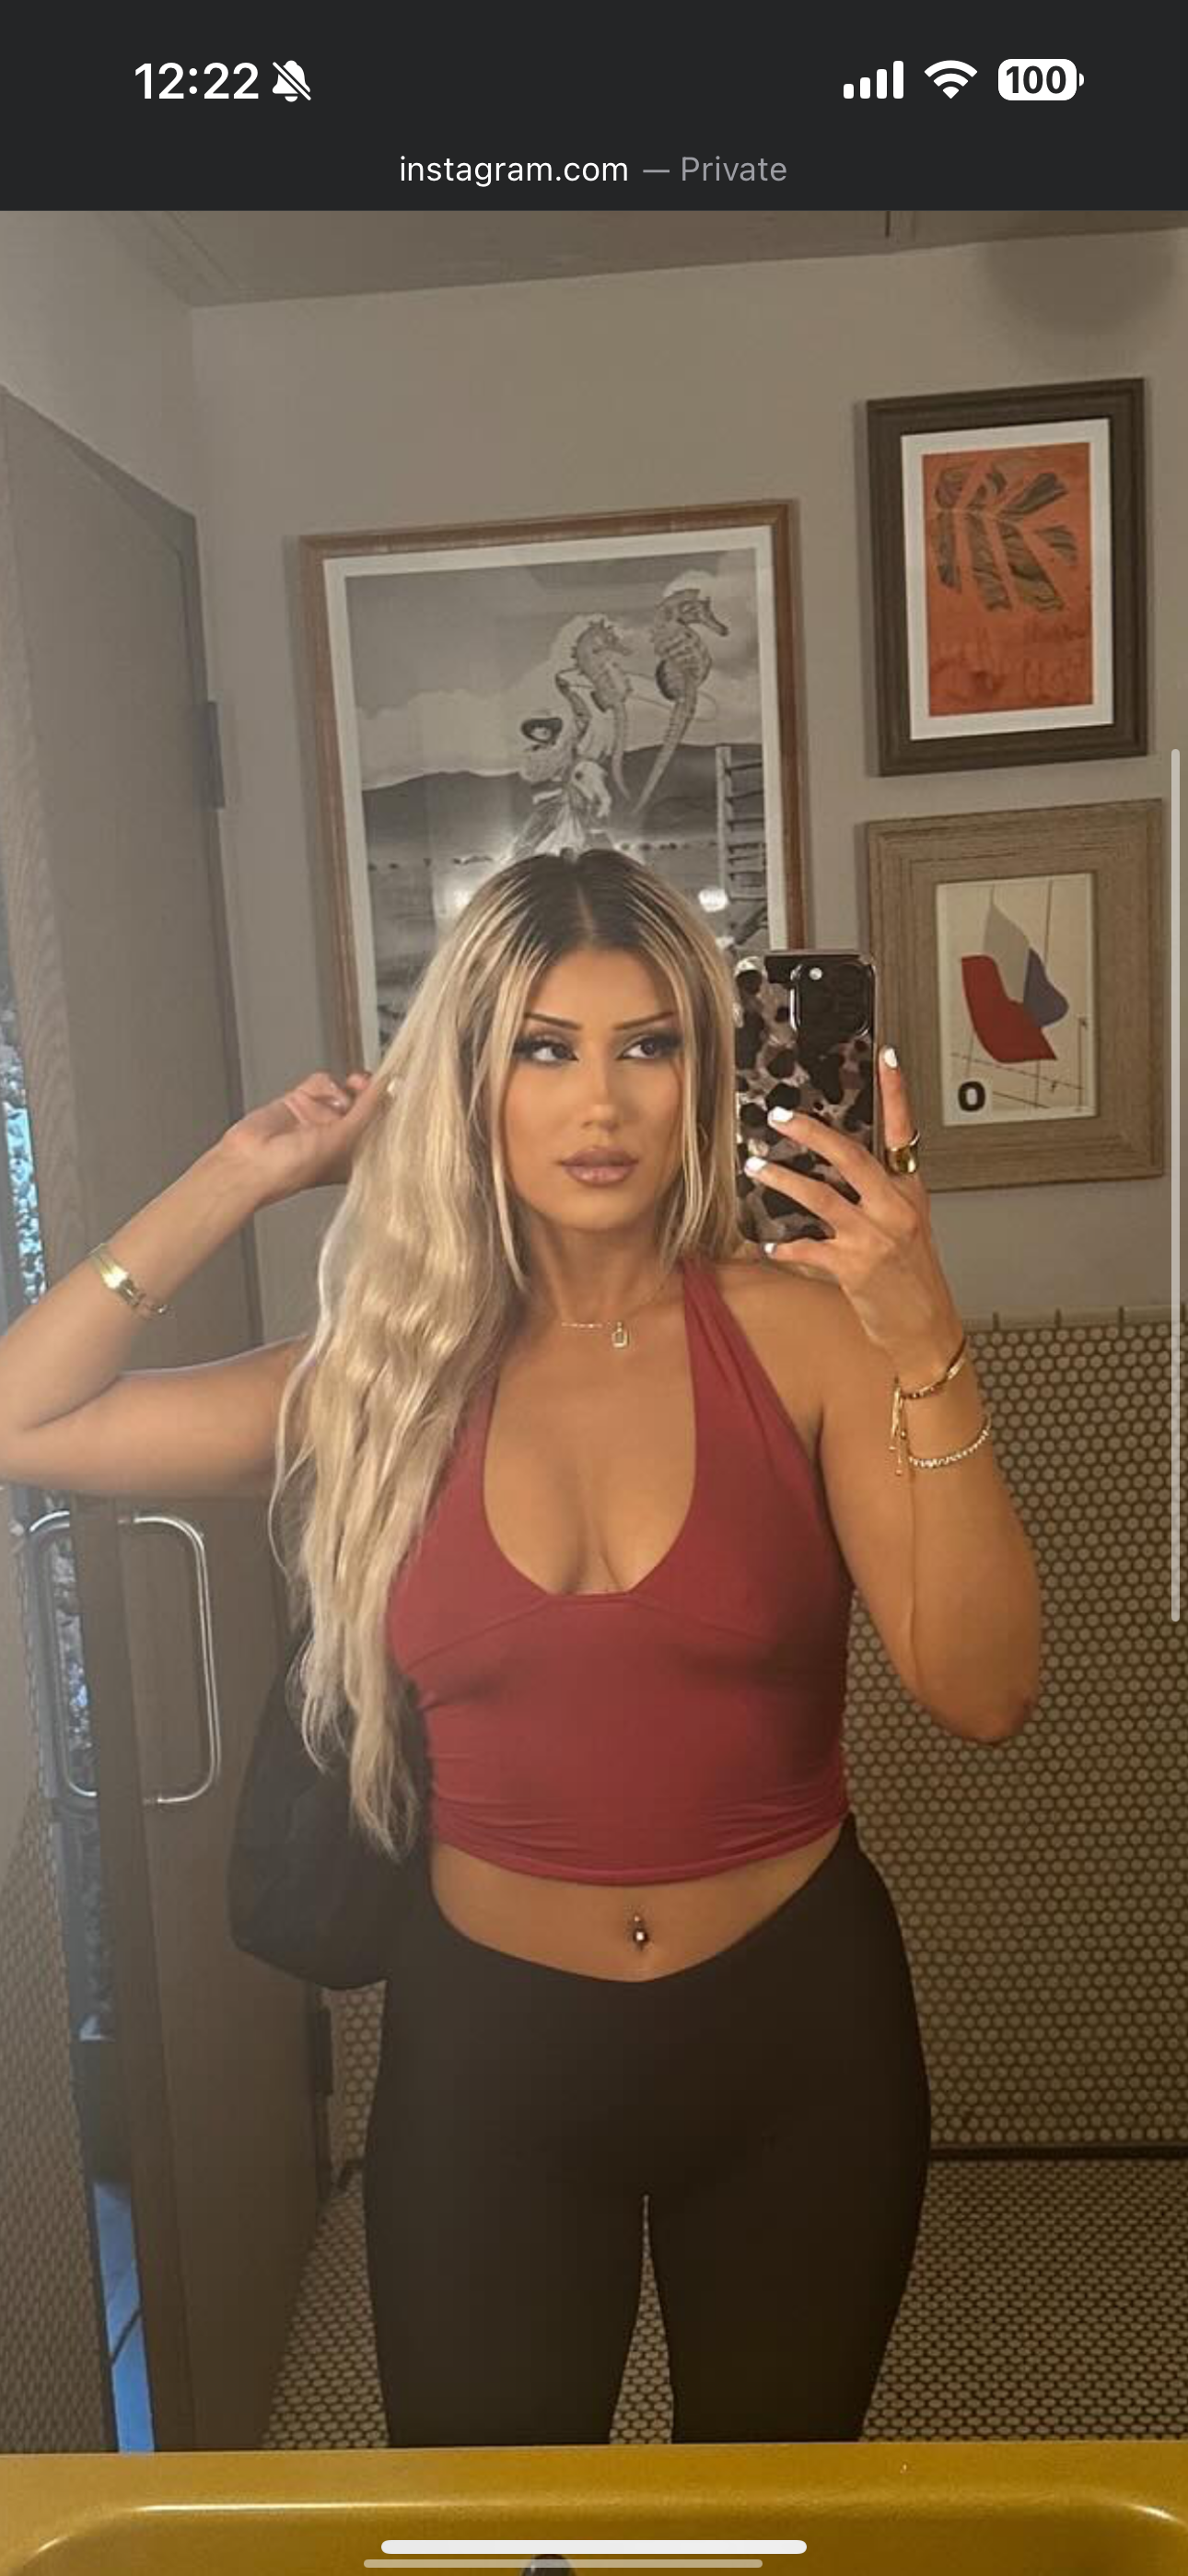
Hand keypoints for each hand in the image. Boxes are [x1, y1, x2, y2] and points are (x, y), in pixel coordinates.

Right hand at [221, 1067, 391, 1208]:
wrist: (250, 1160)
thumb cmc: (292, 1169)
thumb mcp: (344, 1139)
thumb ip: (367, 1110)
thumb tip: (387, 1086)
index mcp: (353, 1156)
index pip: (380, 1127)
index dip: (390, 1109)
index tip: (402, 1090)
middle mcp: (338, 1137)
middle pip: (365, 1105)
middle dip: (369, 1093)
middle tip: (372, 1085)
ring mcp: (319, 1118)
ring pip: (344, 1090)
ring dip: (346, 1088)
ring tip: (346, 1092)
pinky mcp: (300, 1101)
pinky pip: (321, 1082)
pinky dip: (323, 1084)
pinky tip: (317, 1094)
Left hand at [748, 1048, 963, 1378]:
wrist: (925, 1326)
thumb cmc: (914, 1277)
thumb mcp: (907, 1227)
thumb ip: (879, 1196)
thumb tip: (838, 1170)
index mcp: (909, 1192)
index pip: (905, 1132)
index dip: (896, 1093)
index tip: (887, 1058)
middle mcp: (894, 1209)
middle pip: (850, 1157)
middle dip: (811, 1134)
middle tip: (780, 1119)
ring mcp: (874, 1238)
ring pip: (820, 1196)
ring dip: (783, 1180)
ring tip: (758, 1169)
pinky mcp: (854, 1267)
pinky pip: (809, 1248)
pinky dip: (785, 1246)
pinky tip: (769, 1246)